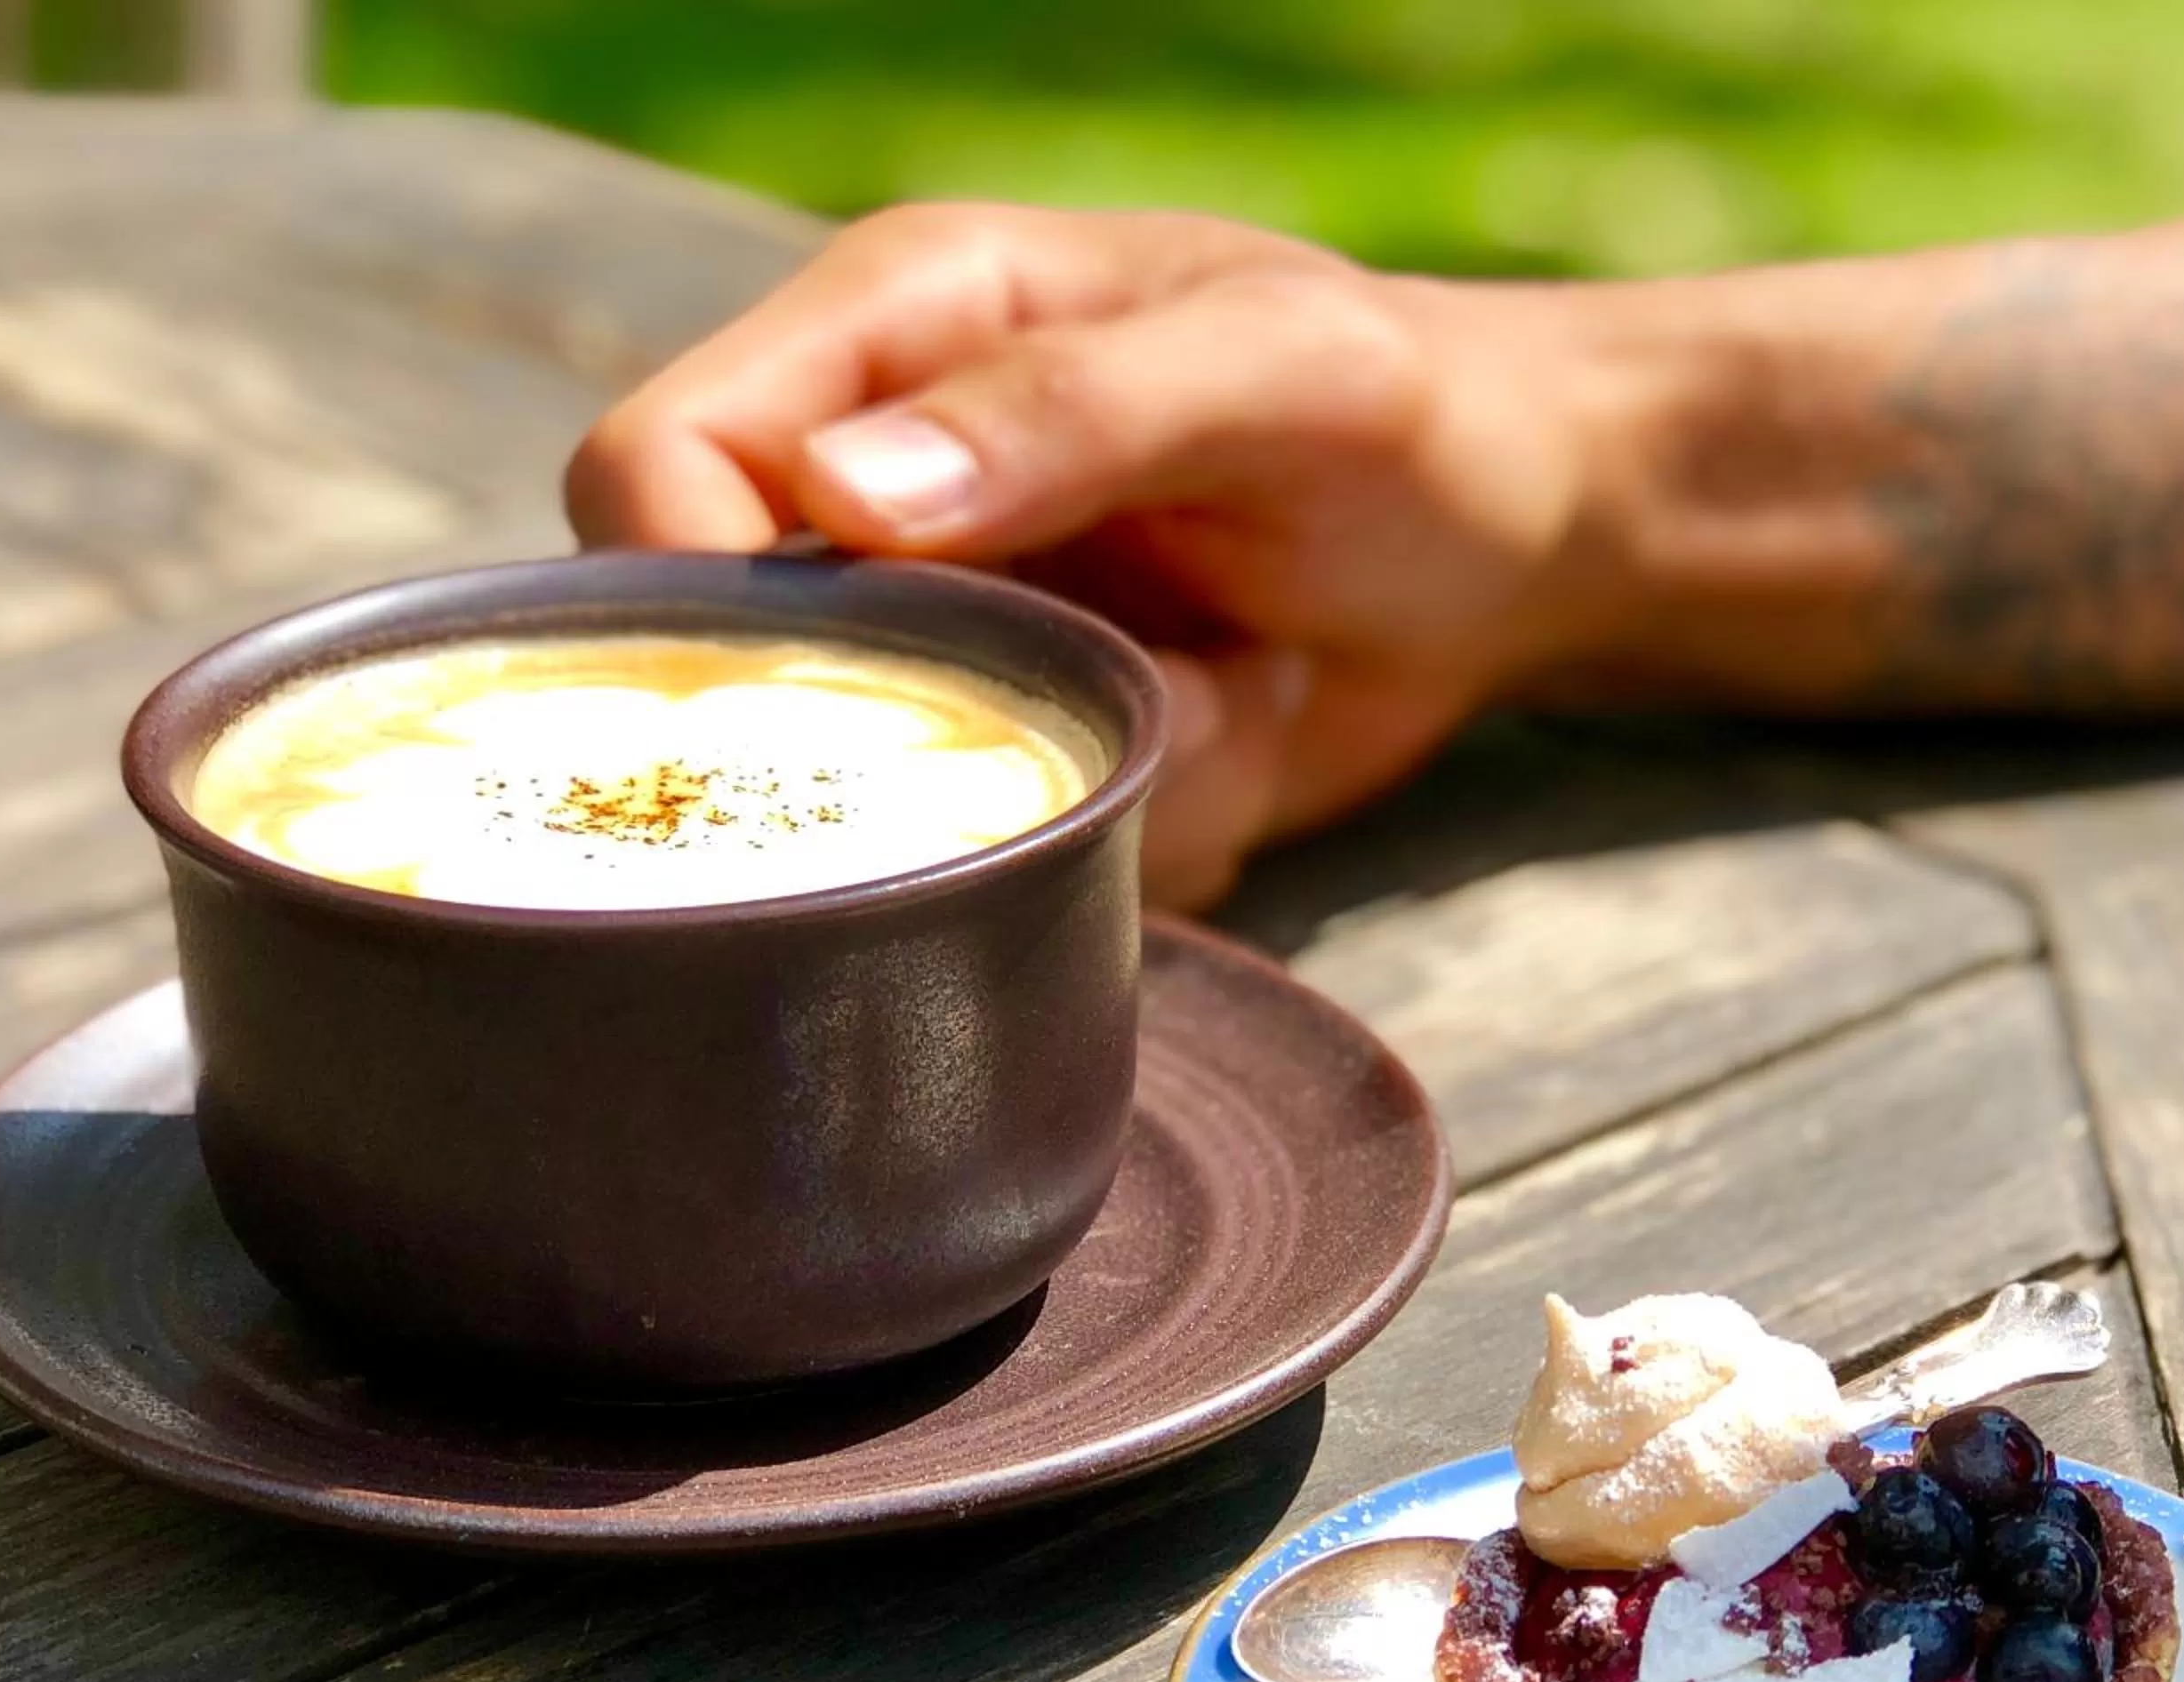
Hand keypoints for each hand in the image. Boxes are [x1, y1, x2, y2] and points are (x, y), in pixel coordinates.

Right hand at [567, 204, 1608, 906]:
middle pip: (723, 661)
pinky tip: (1233, 730)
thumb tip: (843, 494)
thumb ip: (1075, 411)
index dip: (680, 591)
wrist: (1520, 538)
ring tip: (1219, 684)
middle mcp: (883, 487)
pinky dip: (1132, 822)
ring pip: (885, 790)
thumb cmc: (1409, 412)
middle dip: (893, 729)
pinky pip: (1008, 847)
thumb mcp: (1277, 374)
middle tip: (1091, 701)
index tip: (808, 695)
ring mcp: (949, 635)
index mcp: (897, 333)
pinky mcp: (1021, 750)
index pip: (662, 462)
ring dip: (1062, 775)